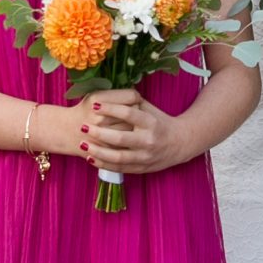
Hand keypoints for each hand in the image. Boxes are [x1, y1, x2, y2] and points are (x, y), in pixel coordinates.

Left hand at [65, 88, 189, 177]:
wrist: (180, 144)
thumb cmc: (160, 122)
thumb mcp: (149, 109)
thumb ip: (131, 103)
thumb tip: (108, 93)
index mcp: (151, 122)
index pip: (128, 114)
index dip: (109, 109)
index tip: (94, 105)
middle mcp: (148, 140)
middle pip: (119, 138)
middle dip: (98, 132)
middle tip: (83, 126)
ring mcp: (145, 156)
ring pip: (117, 157)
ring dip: (97, 151)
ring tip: (83, 144)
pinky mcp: (141, 168)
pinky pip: (119, 168)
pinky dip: (103, 163)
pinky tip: (90, 158)